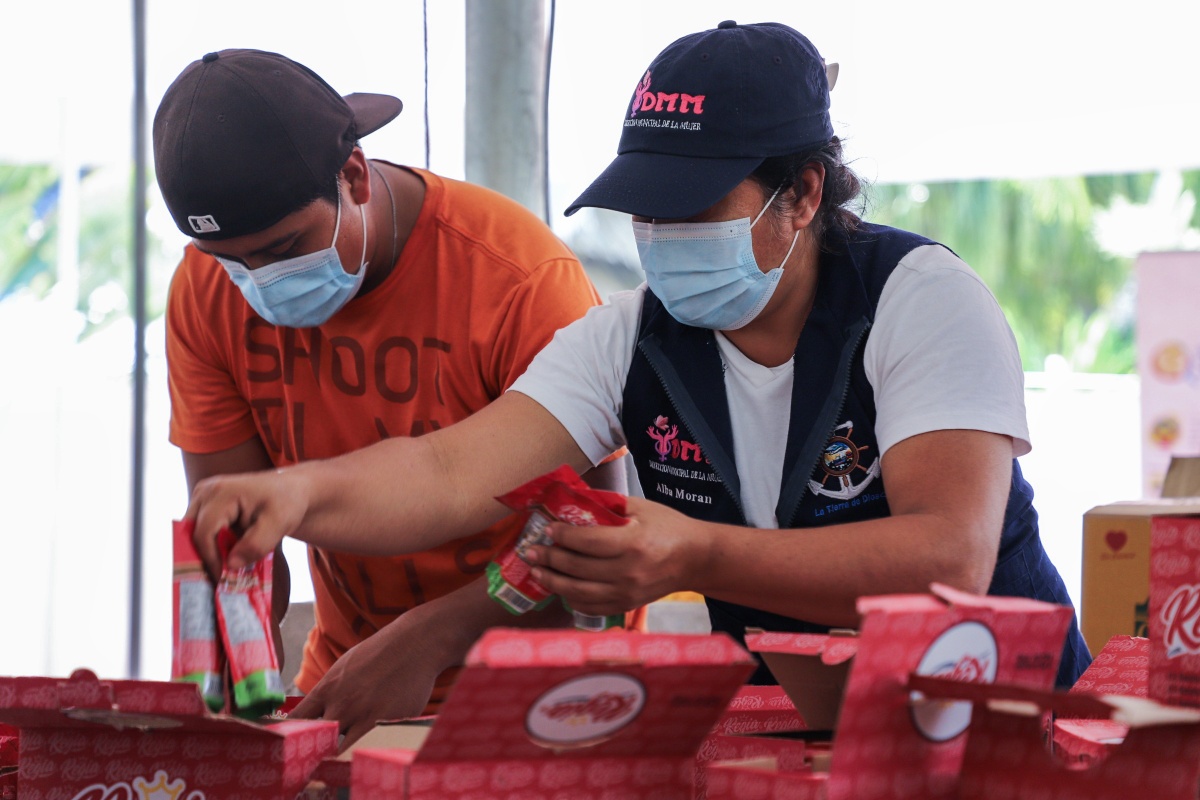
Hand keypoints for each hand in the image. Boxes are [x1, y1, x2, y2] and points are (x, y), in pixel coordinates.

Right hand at [185, 468, 310, 577]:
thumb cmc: (287, 502)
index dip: (211, 558)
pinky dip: (211, 544)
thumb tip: (230, 565)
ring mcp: (203, 496)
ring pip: (193, 533)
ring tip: (225, 567)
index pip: (204, 533)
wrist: (291, 490)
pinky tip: (228, 555)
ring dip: (207, 551)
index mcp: (222, 492)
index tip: (223, 578)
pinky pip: (200, 529)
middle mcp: (206, 491)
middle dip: (204, 556)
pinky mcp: (206, 504)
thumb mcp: (278, 524)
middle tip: (220, 577)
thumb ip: (255, 545)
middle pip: (192, 532)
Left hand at [290, 611, 442, 749]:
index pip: (296, 720)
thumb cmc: (380, 652)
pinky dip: (362, 751)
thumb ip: (331, 690)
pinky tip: (365, 749)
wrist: (414, 644)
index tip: (291, 740)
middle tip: (316, 754)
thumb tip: (319, 708)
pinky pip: (367, 746)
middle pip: (314, 739)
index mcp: (327, 689)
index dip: (290, 733)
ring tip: (340, 754)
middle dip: (313, 749)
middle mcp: (340, 704)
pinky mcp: (384, 722)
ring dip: (338, 754)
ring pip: (339, 749)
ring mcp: (362, 714)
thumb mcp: (346, 666)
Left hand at [524, 496, 713, 615]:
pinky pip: (590, 607)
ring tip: (537, 570)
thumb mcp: (641, 507)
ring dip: (553, 581)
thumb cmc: (669, 528)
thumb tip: (572, 499)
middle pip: (578, 567)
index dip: (563, 536)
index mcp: (632, 543)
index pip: (587, 542)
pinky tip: (559, 587)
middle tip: (531, 550)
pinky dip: (570, 598)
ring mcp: (626, 593)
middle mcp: (628, 572)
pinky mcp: (626, 606)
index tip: (547, 529)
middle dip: (549, 558)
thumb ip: (608, 505)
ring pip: (578, 592)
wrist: (695, 559)